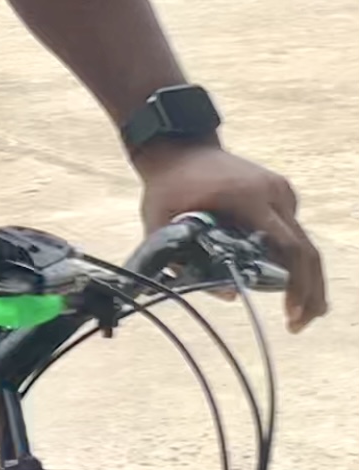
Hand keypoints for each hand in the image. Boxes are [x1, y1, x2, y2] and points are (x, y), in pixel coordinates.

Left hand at [137, 142, 326, 331]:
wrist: (179, 146)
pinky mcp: (279, 193)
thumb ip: (180, 259)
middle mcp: (273, 193)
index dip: (296, 283)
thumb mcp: (161, 220)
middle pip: (306, 250)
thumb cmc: (169, 184)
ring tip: (299, 313)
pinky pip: (293, 232)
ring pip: (305, 243)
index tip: (291, 313)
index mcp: (249, 197)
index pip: (288, 246)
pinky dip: (296, 260)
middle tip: (298, 324)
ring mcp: (279, 191)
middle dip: (309, 291)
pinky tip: (289, 285)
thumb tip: (227, 294)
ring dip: (307, 279)